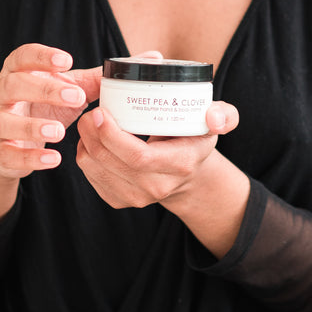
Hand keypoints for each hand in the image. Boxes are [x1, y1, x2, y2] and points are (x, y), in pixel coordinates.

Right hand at [0, 43, 100, 178]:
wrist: (13, 145)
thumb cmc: (43, 108)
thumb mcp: (65, 90)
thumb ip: (91, 81)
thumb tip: (125, 69)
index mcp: (16, 73)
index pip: (22, 57)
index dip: (41, 57)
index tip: (67, 61)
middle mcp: (0, 95)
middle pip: (13, 85)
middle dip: (45, 90)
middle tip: (77, 97)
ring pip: (3, 121)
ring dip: (32, 126)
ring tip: (60, 131)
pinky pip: (8, 155)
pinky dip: (30, 158)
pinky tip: (54, 159)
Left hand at [76, 101, 238, 209]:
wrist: (187, 174)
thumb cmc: (196, 138)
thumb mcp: (217, 123)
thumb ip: (225, 116)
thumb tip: (213, 117)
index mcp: (179, 166)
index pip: (139, 157)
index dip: (113, 136)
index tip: (101, 112)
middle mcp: (156, 187)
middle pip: (111, 161)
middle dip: (92, 134)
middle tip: (90, 111)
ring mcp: (135, 197)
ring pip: (95, 168)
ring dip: (85, 142)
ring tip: (90, 122)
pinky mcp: (118, 200)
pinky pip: (91, 176)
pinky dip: (85, 155)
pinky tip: (92, 140)